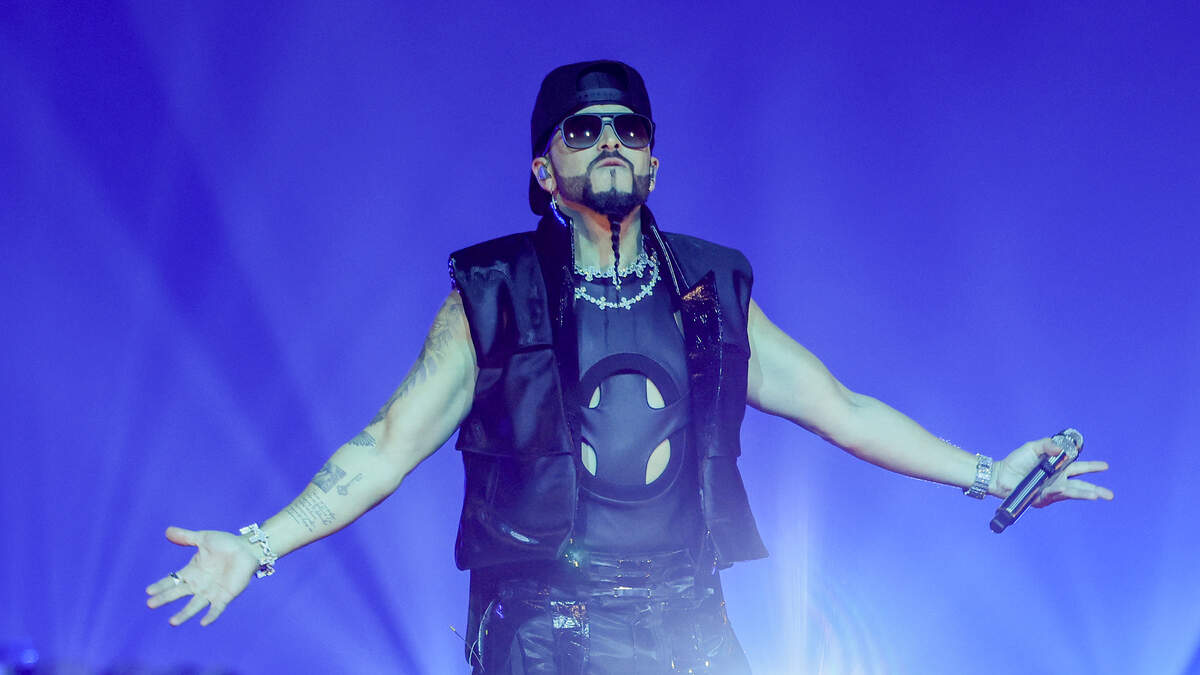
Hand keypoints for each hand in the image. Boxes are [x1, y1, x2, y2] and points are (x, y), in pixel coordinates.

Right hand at [145, 526, 259, 625]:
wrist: (248, 549)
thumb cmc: (226, 544)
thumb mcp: (204, 538)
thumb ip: (186, 537)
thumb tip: (167, 531)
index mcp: (191, 571)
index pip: (172, 580)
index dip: (161, 585)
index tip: (149, 591)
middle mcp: (198, 584)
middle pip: (178, 593)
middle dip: (165, 598)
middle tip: (151, 604)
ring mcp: (211, 591)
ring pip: (194, 605)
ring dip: (184, 614)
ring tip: (172, 622)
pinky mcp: (225, 596)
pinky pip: (216, 608)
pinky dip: (211, 615)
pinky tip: (203, 622)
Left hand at [994, 438, 1113, 506]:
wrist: (1001, 475)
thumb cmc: (1016, 461)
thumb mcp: (1033, 447)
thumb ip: (1047, 445)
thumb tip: (1060, 448)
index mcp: (1058, 468)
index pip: (1079, 468)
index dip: (1092, 467)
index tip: (1106, 466)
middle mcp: (1058, 481)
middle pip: (1081, 486)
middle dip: (1096, 490)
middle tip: (1110, 495)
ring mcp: (1051, 491)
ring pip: (1071, 493)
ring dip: (1084, 494)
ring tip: (1097, 495)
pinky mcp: (1042, 498)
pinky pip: (1054, 494)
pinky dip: (1060, 491)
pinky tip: (1064, 488)